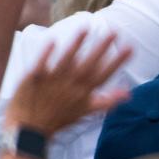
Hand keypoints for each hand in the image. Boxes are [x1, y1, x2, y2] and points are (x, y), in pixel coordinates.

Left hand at [4, 30, 131, 136]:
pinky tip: (53, 41)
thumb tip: (129, 94)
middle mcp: (70, 85)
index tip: (130, 47)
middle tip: (114, 32)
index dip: (117, 61)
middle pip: (88, 64)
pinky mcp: (34, 79)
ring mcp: (51, 81)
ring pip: (66, 60)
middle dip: (101, 48)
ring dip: (76, 45)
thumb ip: (107, 101)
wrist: (28, 130)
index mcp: (83, 92)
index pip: (104, 74)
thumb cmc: (59, 119)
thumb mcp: (86, 112)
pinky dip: (46, 54)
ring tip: (86, 28)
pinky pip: (41, 64)